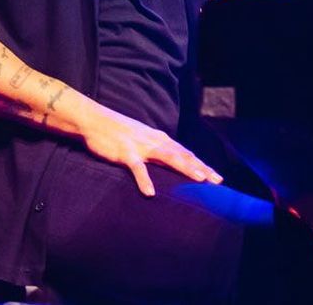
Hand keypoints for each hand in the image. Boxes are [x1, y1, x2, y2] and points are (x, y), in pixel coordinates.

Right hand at [78, 104, 222, 196]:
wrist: (95, 120)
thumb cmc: (118, 131)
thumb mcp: (142, 138)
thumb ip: (156, 149)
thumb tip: (170, 161)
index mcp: (159, 139)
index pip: (185, 153)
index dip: (201, 165)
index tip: (216, 178)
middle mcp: (154, 141)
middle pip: (182, 155)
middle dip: (201, 168)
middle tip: (217, 181)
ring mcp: (140, 146)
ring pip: (168, 157)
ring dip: (184, 168)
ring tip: (199, 180)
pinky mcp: (125, 152)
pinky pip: (137, 168)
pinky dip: (144, 180)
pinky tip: (150, 193)